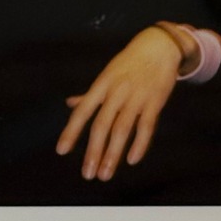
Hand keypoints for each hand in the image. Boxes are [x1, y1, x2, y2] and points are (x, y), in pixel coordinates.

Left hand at [56, 27, 182, 180]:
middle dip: (93, 151)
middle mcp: (116, 92)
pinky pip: (147, 126)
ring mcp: (136, 97)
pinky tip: (132, 160)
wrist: (158, 47)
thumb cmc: (129, 64)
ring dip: (113, 154)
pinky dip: (139, 144)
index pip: (82, 111)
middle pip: (102, 124)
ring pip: (122, 129)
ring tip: (105, 173)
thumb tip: (70, 104)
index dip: (71, 131)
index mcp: (102, 85)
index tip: (61, 151)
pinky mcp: (155, 102)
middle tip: (87, 173)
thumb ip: (90, 93)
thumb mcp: (107, 75)